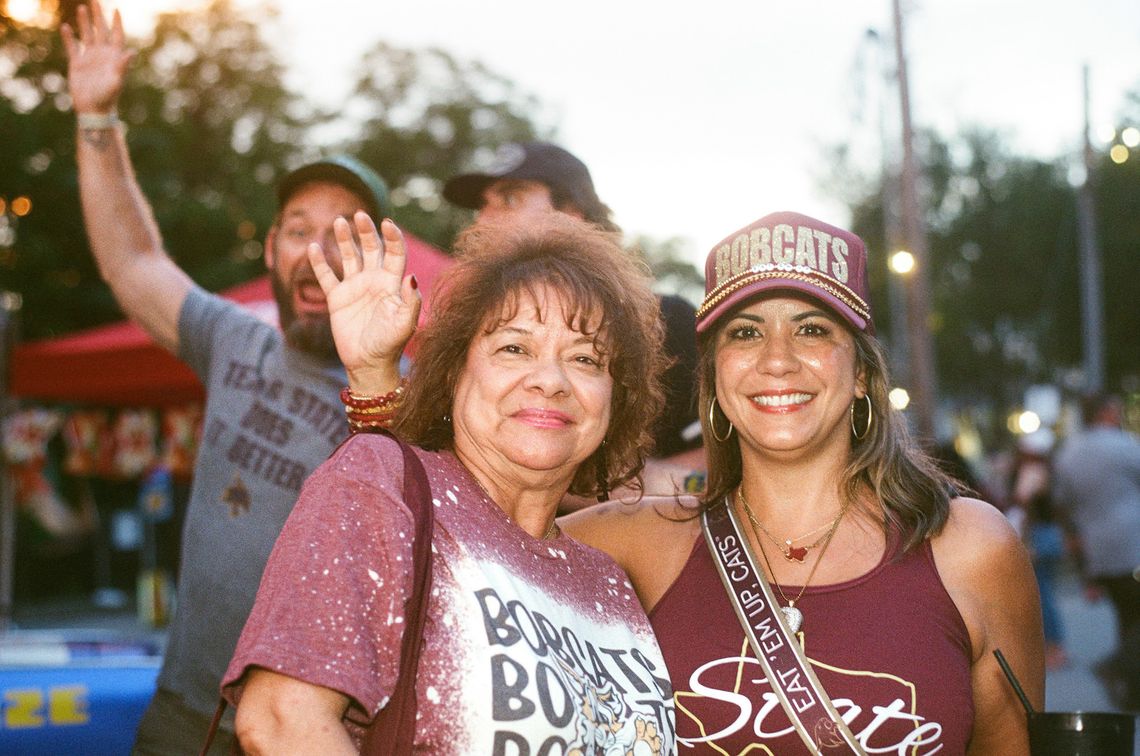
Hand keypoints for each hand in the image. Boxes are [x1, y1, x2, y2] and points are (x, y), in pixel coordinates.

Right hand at [61, 0, 132, 114]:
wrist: (94, 110)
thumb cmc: (108, 98)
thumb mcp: (116, 81)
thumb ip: (123, 66)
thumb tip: (131, 52)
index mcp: (114, 58)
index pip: (116, 36)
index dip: (116, 23)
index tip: (116, 9)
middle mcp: (102, 55)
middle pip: (101, 31)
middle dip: (99, 16)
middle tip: (96, 0)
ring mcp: (90, 59)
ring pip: (87, 36)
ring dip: (85, 23)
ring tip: (83, 8)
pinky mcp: (77, 65)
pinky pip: (72, 47)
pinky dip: (69, 37)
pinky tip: (66, 27)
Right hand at [309, 213, 420, 392]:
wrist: (369, 364)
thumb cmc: (390, 345)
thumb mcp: (404, 324)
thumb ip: (410, 301)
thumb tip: (411, 277)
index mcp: (392, 283)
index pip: (394, 253)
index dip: (392, 237)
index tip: (387, 223)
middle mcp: (374, 280)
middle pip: (371, 248)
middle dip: (366, 231)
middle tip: (359, 215)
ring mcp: (355, 288)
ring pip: (349, 256)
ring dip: (344, 239)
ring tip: (339, 222)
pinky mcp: (337, 298)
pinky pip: (326, 276)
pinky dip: (319, 262)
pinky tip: (313, 246)